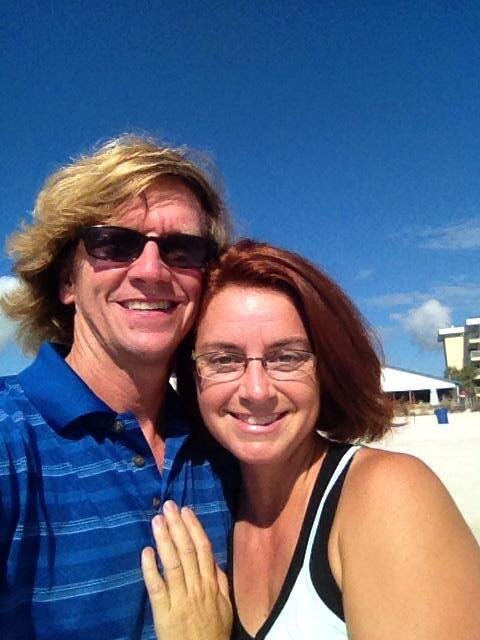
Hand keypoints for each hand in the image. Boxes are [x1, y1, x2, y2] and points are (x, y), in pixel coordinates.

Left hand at [141, 500, 232, 639]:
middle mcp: (197, 587)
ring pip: (173, 564)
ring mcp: (180, 599)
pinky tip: (146, 552)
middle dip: (177, 526)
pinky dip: (151, 569)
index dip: (194, 527)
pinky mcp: (164, 613)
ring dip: (164, 540)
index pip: (203, 548)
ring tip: (156, 521)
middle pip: (187, 551)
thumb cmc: (214, 634)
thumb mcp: (226, 606)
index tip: (185, 510)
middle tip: (168, 506)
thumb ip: (221, 581)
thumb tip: (213, 559)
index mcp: (211, 584)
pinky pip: (157, 588)